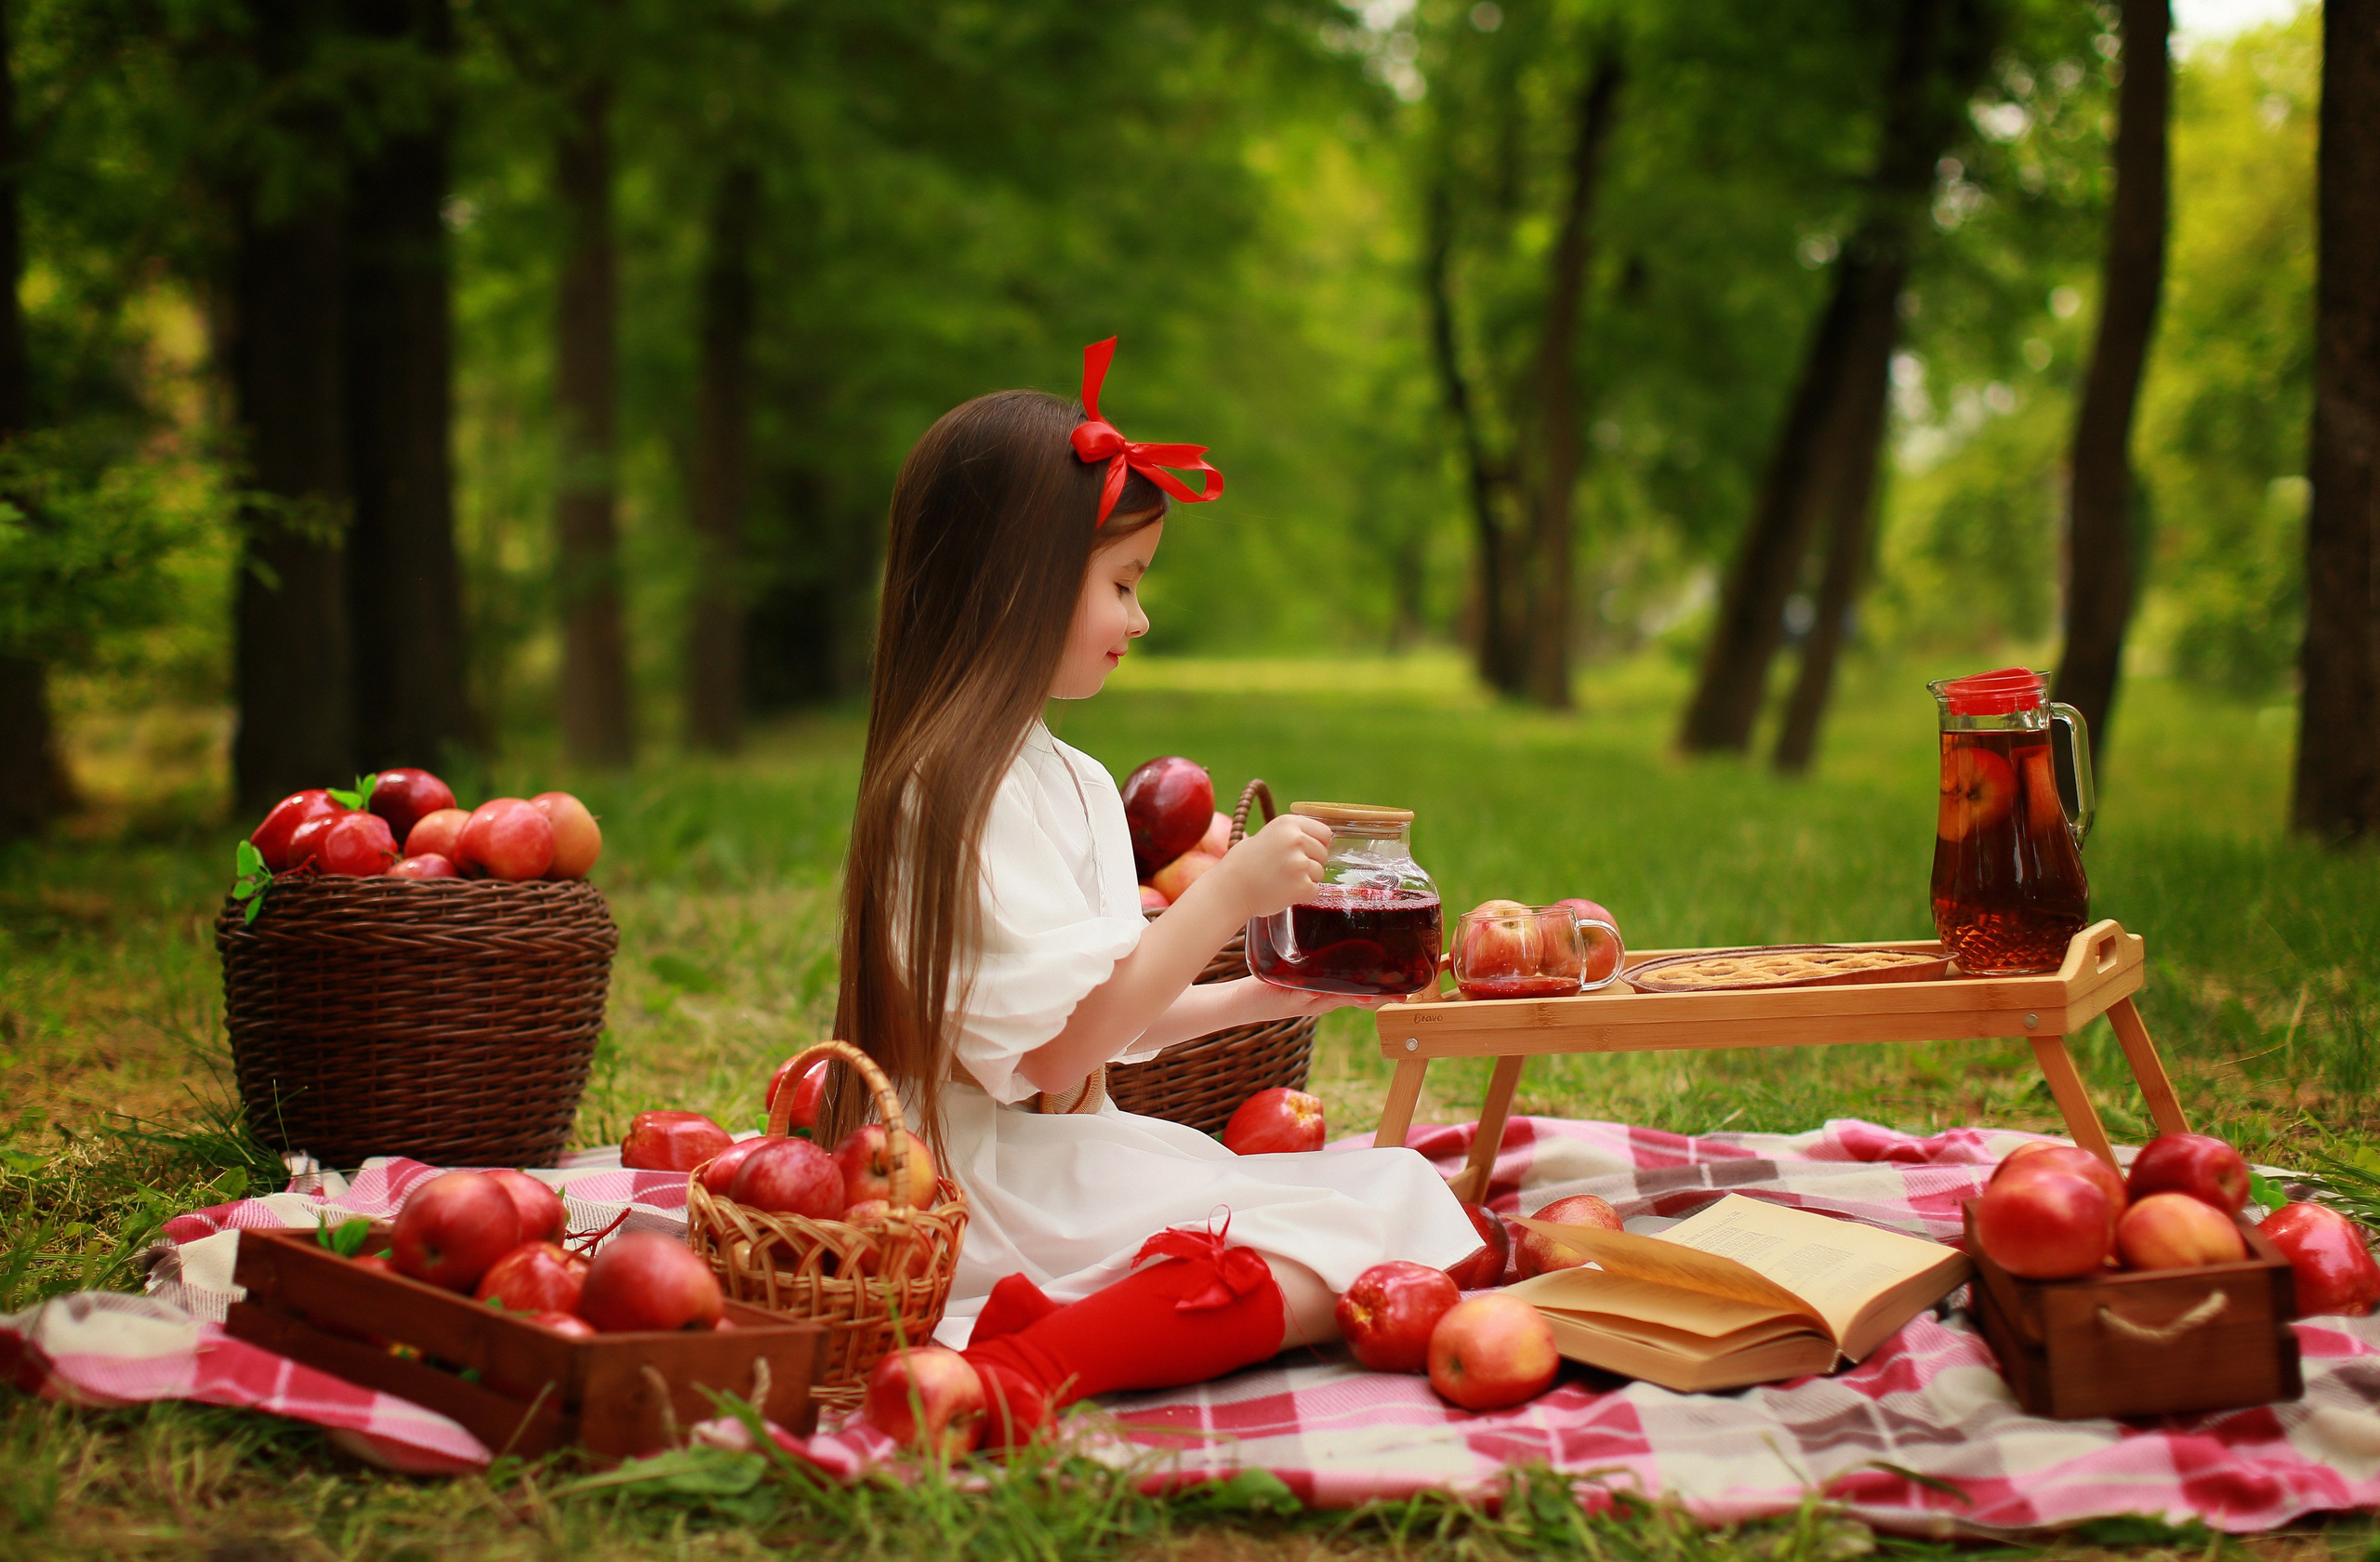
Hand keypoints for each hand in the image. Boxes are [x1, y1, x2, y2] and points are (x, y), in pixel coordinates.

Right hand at [1211, 814, 1328, 920]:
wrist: (1230, 889)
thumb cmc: (1245, 863)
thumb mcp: (1268, 835)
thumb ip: (1293, 834)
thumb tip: (1322, 837)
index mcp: (1288, 823)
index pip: (1324, 832)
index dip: (1316, 844)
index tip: (1303, 852)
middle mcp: (1296, 839)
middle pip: (1323, 853)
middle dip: (1310, 862)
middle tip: (1287, 869)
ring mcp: (1300, 863)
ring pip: (1319, 872)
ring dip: (1305, 879)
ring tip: (1282, 880)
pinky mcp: (1302, 886)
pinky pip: (1314, 890)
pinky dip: (1302, 894)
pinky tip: (1284, 891)